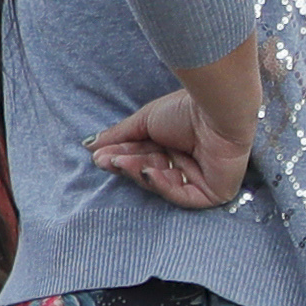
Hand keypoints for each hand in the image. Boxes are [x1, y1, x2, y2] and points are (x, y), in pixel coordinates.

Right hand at [90, 88, 252, 210]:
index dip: (121, 156)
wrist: (216, 109)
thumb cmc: (185, 109)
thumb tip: (89, 145)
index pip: (143, 156)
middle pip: (150, 172)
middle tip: (106, 160)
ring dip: (139, 173)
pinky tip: (148, 171)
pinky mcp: (214, 192)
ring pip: (162, 185)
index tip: (98, 155)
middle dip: (127, 165)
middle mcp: (188, 162)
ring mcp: (201, 178)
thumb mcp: (145, 121)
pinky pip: (182, 196)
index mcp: (175, 144)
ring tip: (123, 161)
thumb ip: (119, 136)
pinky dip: (161, 185)